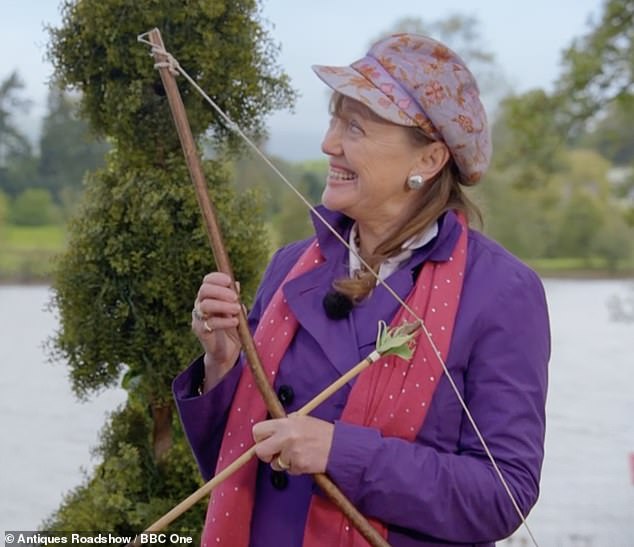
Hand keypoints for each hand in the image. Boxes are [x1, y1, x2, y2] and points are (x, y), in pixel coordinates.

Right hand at [192, 272, 241, 388]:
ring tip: (237, 309)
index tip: (229, 280)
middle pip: (204, 290)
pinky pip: (210, 323)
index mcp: (209, 297)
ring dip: (223, 305)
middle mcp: (200, 305)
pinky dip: (224, 321)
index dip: (216, 278)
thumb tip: (236, 284)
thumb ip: (235, 298)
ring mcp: (198, 318)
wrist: (228, 352)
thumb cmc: (231, 328)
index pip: (207, 282)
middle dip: (220, 291)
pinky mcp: (200, 331)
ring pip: (206, 305)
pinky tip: (235, 322)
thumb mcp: (236, 311)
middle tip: (235, 297)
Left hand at [252, 415, 334, 474]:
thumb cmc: (322, 433)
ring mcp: (292, 452)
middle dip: (265, 455)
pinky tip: (305, 459)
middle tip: (274, 454)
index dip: (259, 438)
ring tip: (298, 454)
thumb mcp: (302, 420)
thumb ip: (285, 423)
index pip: (258, 430)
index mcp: (285, 423)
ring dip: (283, 463)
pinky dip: (295, 468)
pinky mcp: (298, 465)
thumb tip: (270, 430)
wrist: (339, 446)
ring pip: (274, 464)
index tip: (265, 441)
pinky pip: (288, 471)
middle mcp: (286, 437)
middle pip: (260, 450)